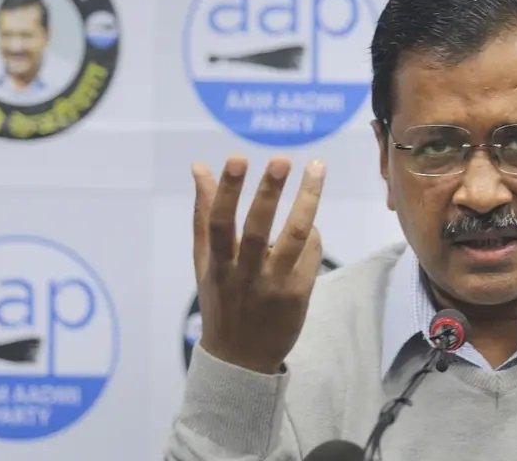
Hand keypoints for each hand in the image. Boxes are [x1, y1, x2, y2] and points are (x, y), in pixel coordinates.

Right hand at [191, 155, 325, 373]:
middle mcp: (244, 275)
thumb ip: (204, 213)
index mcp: (218, 265)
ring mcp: (274, 286)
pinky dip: (313, 232)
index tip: (237, 158)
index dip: (227, 191)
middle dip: (269, 192)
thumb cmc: (221, 299)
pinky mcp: (298, 294)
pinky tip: (312, 219)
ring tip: (317, 168)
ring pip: (295, 238)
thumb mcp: (205, 261)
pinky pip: (311, 253)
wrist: (241, 359)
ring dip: (307, 200)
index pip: (220, 224)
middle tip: (281, 159)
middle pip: (259, 229)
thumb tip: (199, 166)